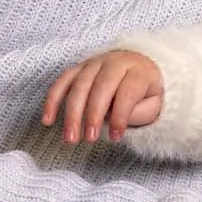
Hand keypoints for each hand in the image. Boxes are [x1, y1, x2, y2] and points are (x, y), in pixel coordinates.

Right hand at [40, 50, 165, 143]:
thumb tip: (115, 119)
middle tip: (89, 139)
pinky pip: (62, 81)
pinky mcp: (79, 67)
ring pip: (79, 84)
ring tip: (70, 137)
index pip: (127, 92)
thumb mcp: (153, 104)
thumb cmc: (144, 91)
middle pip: (101, 87)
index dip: (120, 116)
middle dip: (93, 115)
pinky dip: (53, 100)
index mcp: (137, 71)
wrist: (138, 65)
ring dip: (72, 113)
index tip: (115, 136)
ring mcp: (95, 63)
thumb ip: (139, 112)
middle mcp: (115, 62)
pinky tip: (48, 120)